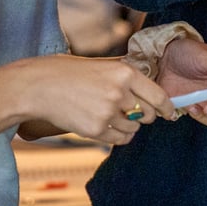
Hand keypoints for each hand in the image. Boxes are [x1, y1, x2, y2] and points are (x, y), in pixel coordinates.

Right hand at [12, 55, 177, 144]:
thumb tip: (149, 89)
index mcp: (124, 72)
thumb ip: (125, 77)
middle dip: (145, 116)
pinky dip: (118, 137)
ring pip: (133, 127)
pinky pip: (119, 139)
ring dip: (128, 126)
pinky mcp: (95, 129)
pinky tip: (108, 128)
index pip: (158, 95)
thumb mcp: (101, 65)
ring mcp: (107, 112)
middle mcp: (119, 92)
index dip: (167, 107)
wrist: (37, 86)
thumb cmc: (67, 73)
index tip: (169, 112)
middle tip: (134, 112)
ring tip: (110, 115)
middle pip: (148, 114)